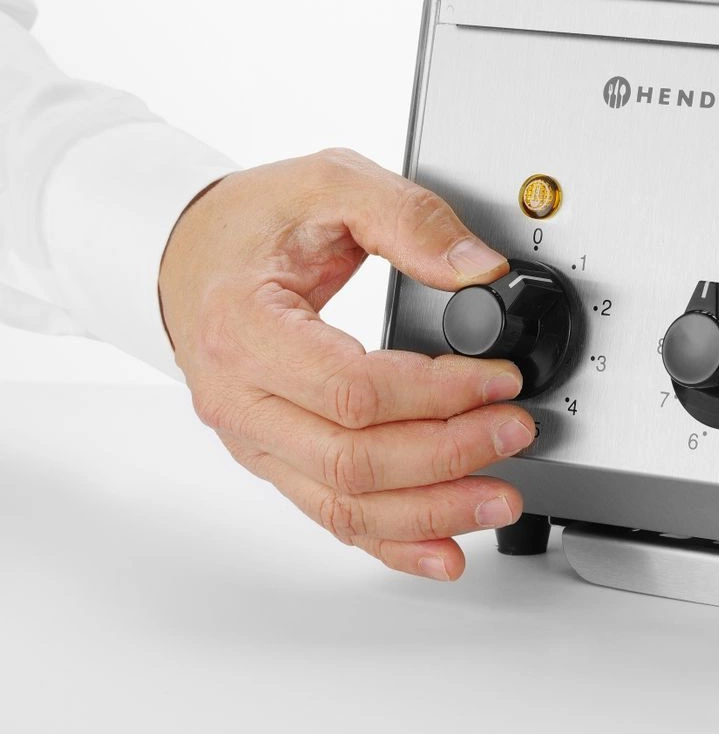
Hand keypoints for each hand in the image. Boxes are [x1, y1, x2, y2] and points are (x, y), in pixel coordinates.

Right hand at [158, 148, 534, 580]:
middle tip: (514, 431)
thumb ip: (409, 217)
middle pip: (352, 459)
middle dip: (447, 455)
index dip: (435, 394)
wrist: (189, 252)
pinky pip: (330, 513)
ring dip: (429, 511)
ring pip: (343, 502)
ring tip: (498, 499)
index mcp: (246, 329)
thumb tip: (477, 268)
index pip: (351, 389)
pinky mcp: (274, 457)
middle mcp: (240, 398)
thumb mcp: (330, 182)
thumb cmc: (252, 221)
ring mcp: (253, 437)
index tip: (496, 379)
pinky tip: (441, 551)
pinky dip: (390, 542)